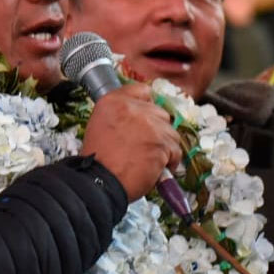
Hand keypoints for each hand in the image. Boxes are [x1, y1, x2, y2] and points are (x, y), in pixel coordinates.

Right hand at [80, 83, 181, 199]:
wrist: (99, 181)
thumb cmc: (98, 160)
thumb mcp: (99, 125)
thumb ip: (120, 114)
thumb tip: (140, 115)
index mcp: (113, 101)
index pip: (142, 91)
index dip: (147, 106)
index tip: (147, 118)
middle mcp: (132, 108)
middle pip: (160, 113)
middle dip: (157, 130)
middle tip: (146, 145)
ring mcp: (149, 125)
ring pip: (170, 132)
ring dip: (164, 146)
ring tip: (150, 159)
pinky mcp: (161, 143)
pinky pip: (175, 150)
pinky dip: (170, 161)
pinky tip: (158, 167)